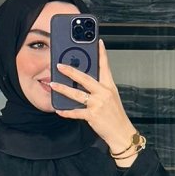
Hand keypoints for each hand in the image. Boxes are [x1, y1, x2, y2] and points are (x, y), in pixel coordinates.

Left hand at [50, 39, 137, 159]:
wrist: (122, 133)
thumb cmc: (116, 116)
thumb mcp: (111, 98)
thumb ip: (99, 89)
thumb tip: (84, 82)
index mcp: (109, 87)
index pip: (105, 67)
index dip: (102, 54)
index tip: (98, 42)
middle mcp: (104, 93)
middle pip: (85, 78)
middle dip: (71, 71)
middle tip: (60, 65)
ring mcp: (98, 104)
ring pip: (77, 94)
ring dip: (63, 89)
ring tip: (53, 84)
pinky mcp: (93, 116)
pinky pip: (76, 112)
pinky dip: (66, 112)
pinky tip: (59, 110)